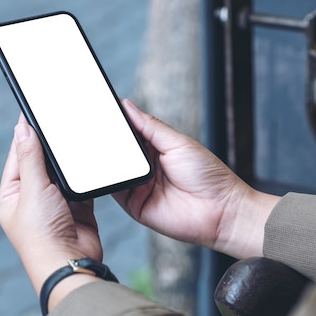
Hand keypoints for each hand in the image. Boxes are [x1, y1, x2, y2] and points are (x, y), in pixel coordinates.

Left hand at [0, 114, 101, 305]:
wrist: (69, 262)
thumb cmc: (41, 234)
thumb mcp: (32, 190)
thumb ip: (31, 158)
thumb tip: (22, 129)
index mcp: (12, 194)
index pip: (18, 155)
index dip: (26, 133)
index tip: (34, 111)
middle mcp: (32, 198)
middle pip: (41, 162)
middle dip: (50, 144)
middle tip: (59, 119)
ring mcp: (55, 203)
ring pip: (62, 172)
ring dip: (68, 159)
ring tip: (75, 136)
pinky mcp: (77, 207)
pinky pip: (80, 184)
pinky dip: (84, 174)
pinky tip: (89, 159)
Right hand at [114, 100, 278, 258]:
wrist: (220, 210)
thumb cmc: (208, 175)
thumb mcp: (178, 142)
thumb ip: (150, 126)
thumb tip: (127, 106)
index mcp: (157, 148)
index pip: (130, 132)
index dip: (117, 123)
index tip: (102, 109)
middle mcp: (146, 166)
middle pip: (118, 151)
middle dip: (108, 141)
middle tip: (95, 128)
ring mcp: (139, 186)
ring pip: (113, 169)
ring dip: (107, 160)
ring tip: (101, 148)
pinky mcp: (134, 205)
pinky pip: (114, 191)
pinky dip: (108, 181)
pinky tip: (106, 170)